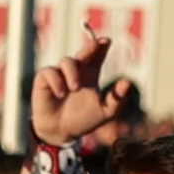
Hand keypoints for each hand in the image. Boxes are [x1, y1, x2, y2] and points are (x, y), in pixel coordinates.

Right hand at [32, 24, 127, 147]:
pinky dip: (56, 81)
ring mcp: (60, 73)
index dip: (102, 47)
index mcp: (91, 74)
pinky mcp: (45, 79)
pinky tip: (61, 93)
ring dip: (72, 73)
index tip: (107, 41)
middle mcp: (76, 70)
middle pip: (84, 52)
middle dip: (90, 47)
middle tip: (97, 44)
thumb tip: (128, 82)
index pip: (98, 56)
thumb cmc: (84, 120)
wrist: (61, 132)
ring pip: (67, 61)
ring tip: (75, 88)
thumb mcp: (105, 112)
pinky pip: (50, 72)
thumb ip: (116, 98)